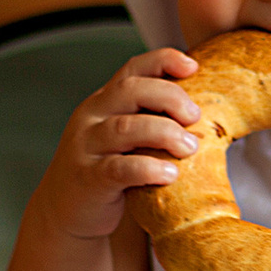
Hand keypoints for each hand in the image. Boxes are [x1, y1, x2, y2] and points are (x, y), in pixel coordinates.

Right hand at [31, 49, 202, 239]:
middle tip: (196, 116)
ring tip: (190, 147)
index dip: (163, 61)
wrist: (67, 210)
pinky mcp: (88, 179)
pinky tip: (170, 174)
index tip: (193, 66)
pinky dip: (148, 168)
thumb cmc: (107, 170)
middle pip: (131, 90)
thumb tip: (203, 111)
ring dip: (165, 133)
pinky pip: (120, 168)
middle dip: (170, 97)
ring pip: (126, 128)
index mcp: (104, 101)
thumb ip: (149, 118)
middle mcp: (92, 117)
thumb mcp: (123, 137)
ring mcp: (86, 147)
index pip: (133, 69)